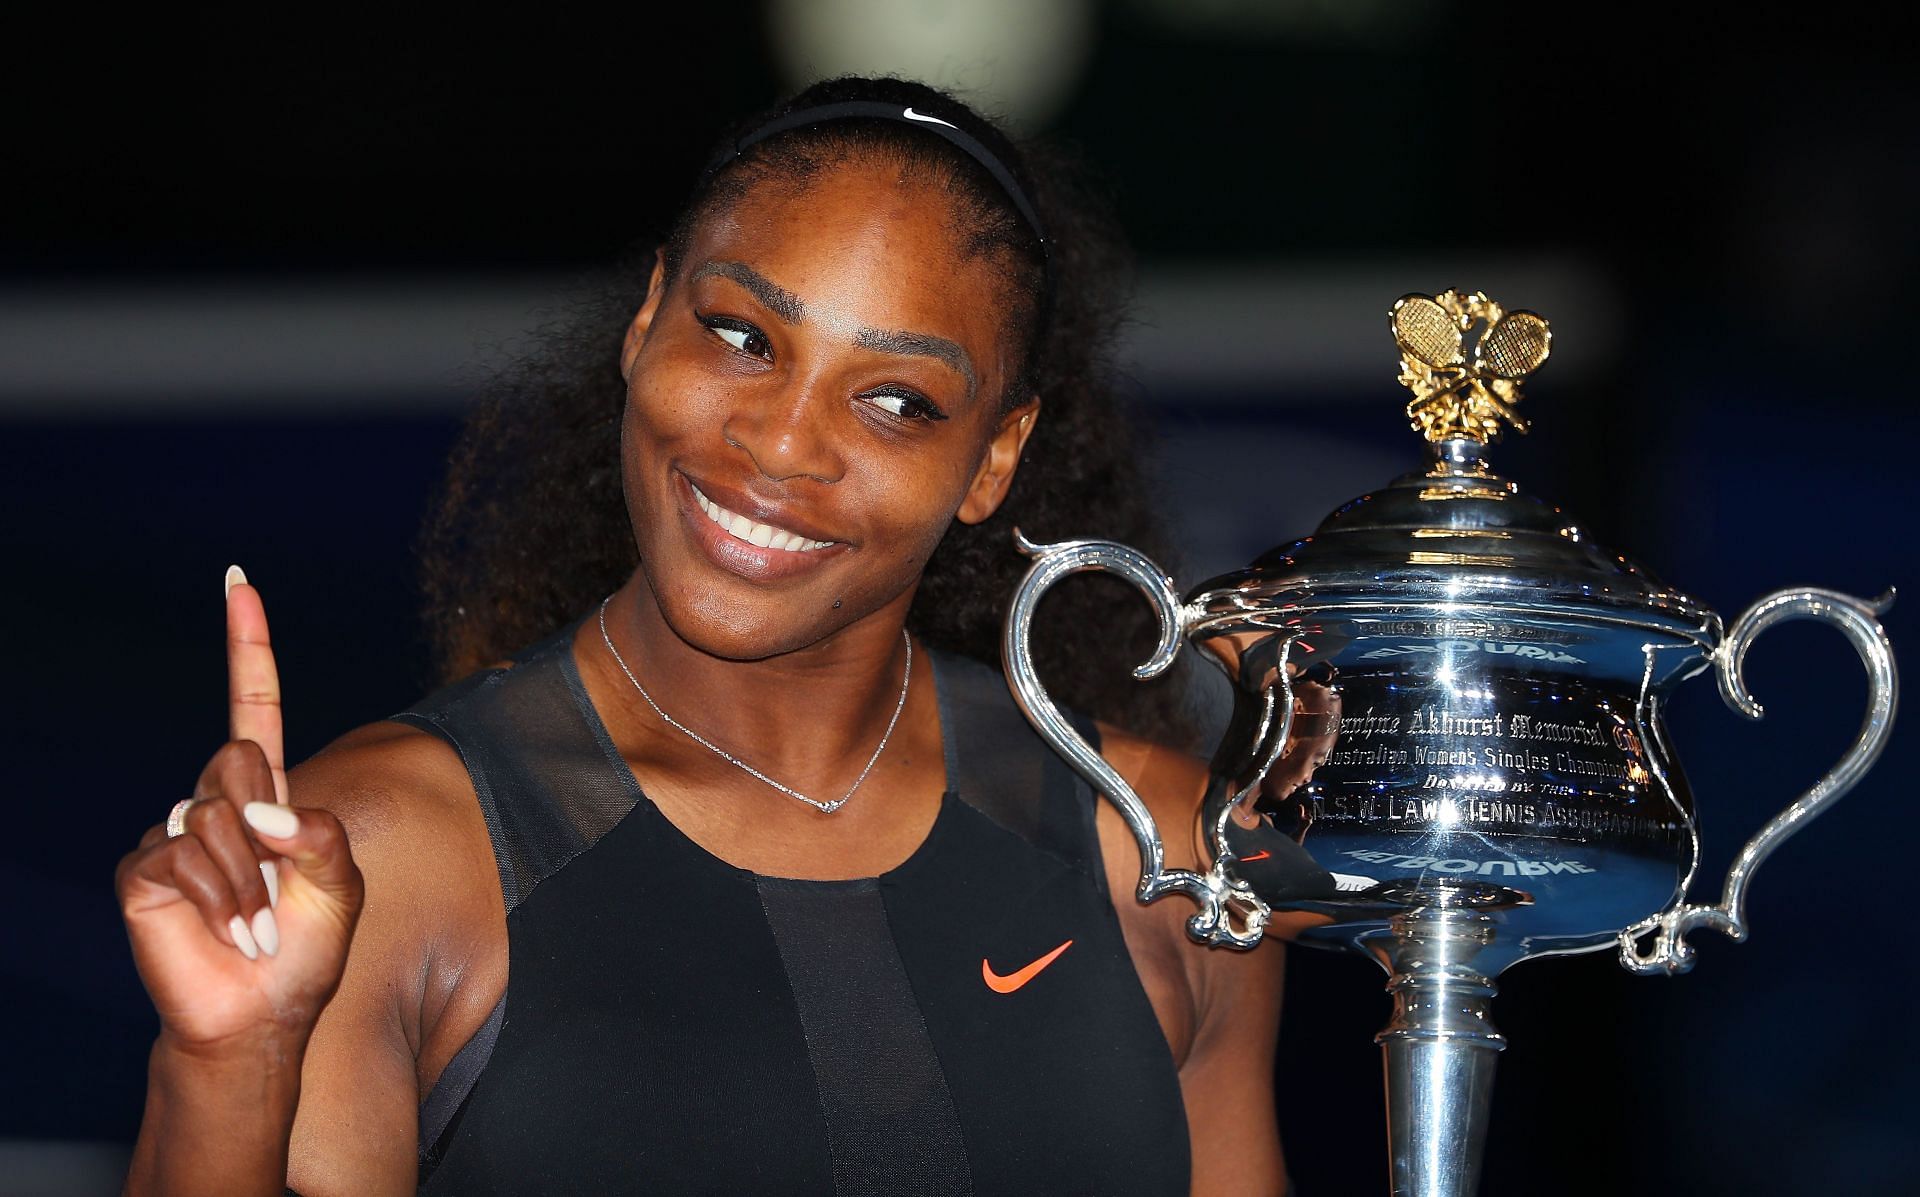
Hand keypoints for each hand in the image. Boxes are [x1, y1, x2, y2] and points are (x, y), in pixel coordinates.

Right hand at [116, 566, 364, 1050]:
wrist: (261, 1012)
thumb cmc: (304, 950)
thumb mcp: (341, 885)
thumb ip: (321, 833)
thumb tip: (261, 809)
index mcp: (267, 795)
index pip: (252, 705)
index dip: (248, 647)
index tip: (240, 583)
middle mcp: (215, 802)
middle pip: (240, 757)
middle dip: (272, 826)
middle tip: (282, 897)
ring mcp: (173, 831)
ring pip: (215, 813)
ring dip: (254, 881)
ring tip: (260, 929)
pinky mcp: (143, 870)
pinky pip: (185, 855)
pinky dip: (224, 899)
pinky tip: (232, 934)